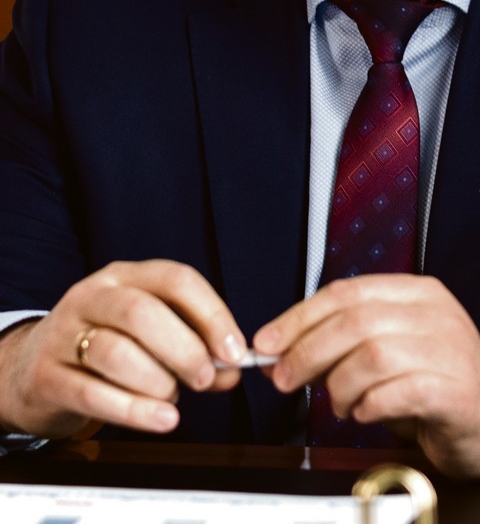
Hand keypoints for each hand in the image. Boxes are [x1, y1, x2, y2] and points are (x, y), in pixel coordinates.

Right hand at [0, 260, 246, 438]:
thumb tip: (232, 369)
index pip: (176, 279)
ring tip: (171, 399)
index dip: (212, 314)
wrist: (29, 366)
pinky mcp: (47, 376)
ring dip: (157, 382)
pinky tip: (161, 419)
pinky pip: (92, 394)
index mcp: (125, 276)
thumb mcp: (147, 335)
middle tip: (204, 378)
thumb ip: (193, 347)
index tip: (235, 350)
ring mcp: (64, 334)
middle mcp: (93, 296)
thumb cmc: (101, 346)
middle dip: (184, 348)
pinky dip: (134, 411)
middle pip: (143, 312)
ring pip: (116, 352)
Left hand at [252, 274, 479, 476]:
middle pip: (354, 322)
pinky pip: (397, 393)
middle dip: (307, 351)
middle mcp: (435, 313)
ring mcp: (449, 349)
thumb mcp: (391, 347)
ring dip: (340, 385)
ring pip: (372, 356)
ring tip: (339, 404)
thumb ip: (344, 342)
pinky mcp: (455, 390)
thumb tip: (282, 351)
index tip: (268, 341)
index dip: (299, 317)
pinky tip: (364, 413)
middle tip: (284, 378)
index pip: (346, 293)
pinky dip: (368, 405)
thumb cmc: (435, 379)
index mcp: (416, 292)